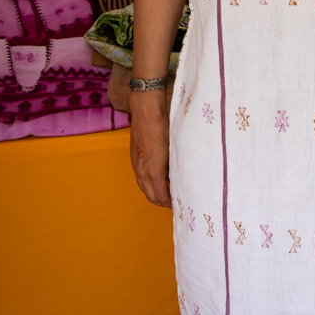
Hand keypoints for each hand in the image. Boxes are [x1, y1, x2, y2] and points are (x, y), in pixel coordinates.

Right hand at [129, 92, 170, 207]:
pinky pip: (139, 177)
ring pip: (143, 187)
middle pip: (150, 196)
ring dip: (154, 193)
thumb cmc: (163, 126)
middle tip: (173, 201)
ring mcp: (136, 164)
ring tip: (167, 192)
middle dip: (161, 201)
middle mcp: (142, 171)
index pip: (160, 197)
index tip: (178, 204)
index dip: (169, 204)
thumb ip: (175, 165)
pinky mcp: (134, 157)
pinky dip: (148, 183)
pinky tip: (157, 178)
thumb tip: (180, 177)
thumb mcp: (174, 148)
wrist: (146, 110)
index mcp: (153, 171)